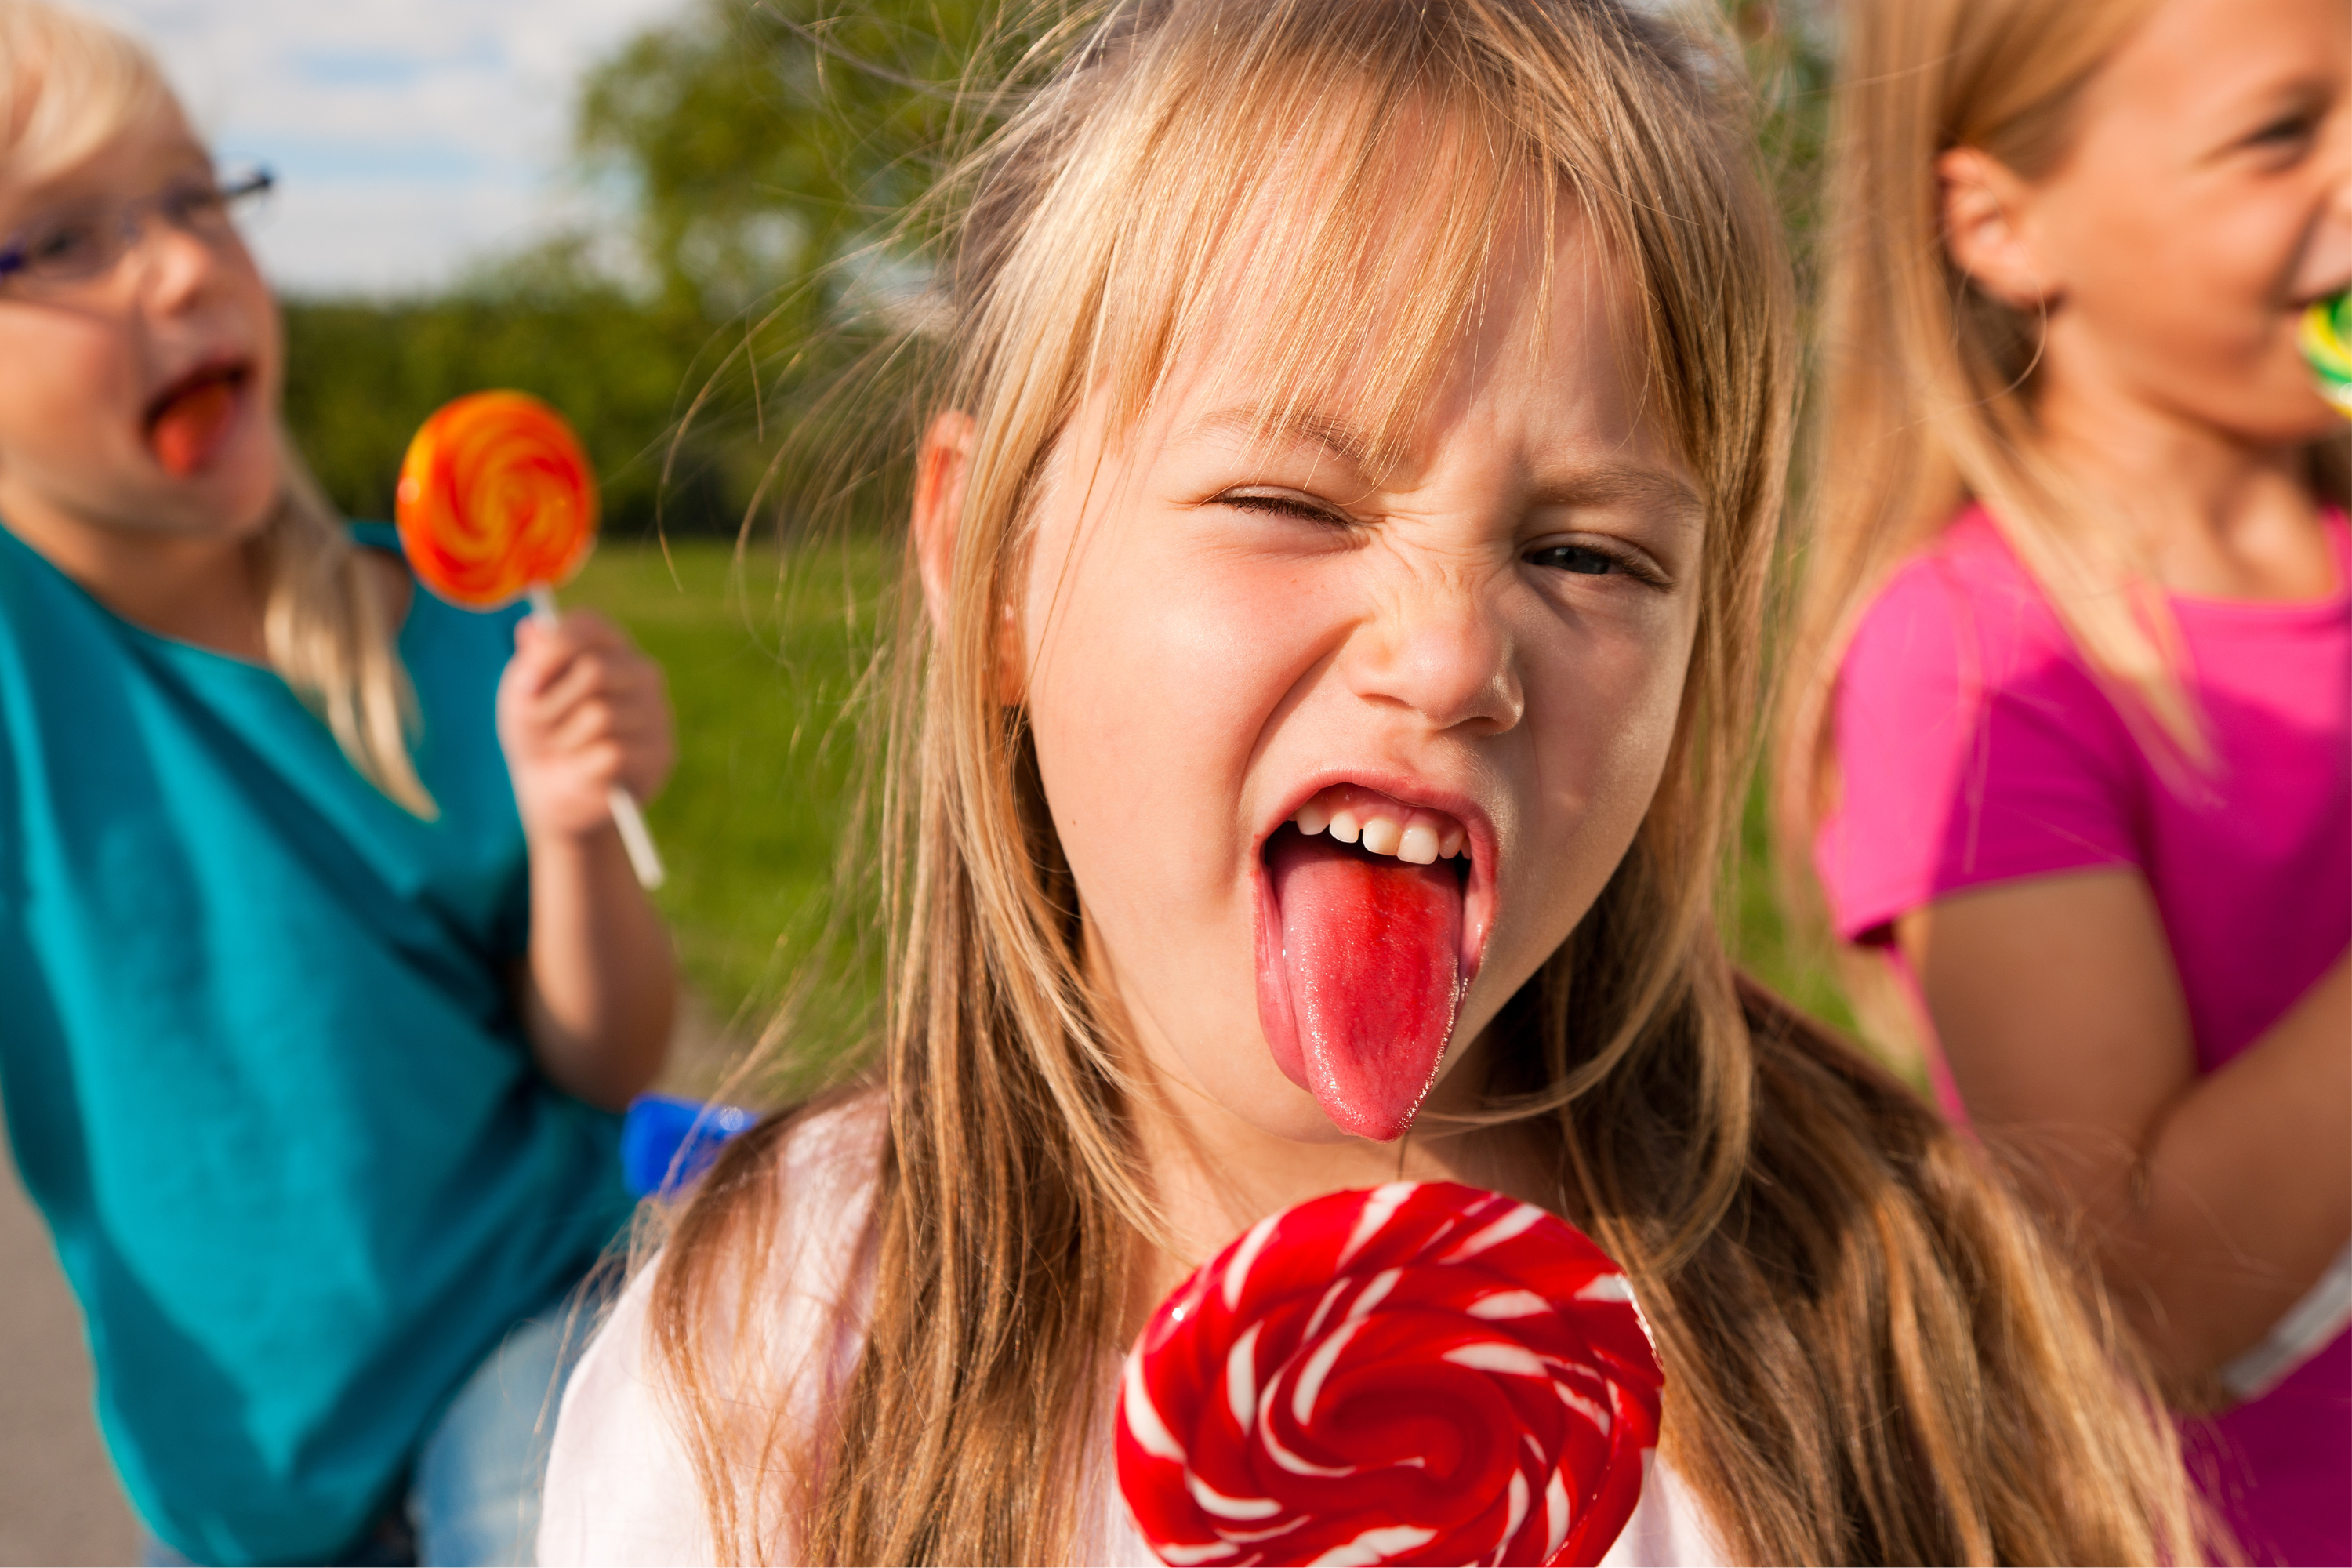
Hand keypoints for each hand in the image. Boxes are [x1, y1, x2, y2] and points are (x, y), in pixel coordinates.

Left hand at [497, 611, 673, 845]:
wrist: (552, 793)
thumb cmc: (539, 734)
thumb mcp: (523, 695)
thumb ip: (529, 661)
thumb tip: (531, 628)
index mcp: (609, 647)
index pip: (589, 626)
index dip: (552, 651)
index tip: (525, 684)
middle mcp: (642, 673)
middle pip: (594, 670)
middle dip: (552, 705)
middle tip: (539, 726)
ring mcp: (657, 713)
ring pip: (600, 715)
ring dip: (564, 739)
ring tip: (563, 749)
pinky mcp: (660, 754)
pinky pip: (611, 753)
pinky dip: (581, 767)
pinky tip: (583, 771)